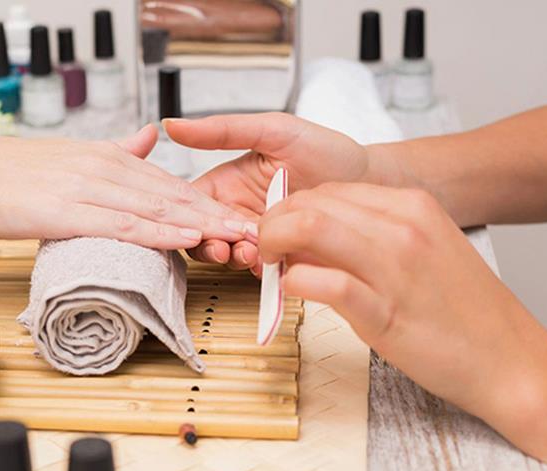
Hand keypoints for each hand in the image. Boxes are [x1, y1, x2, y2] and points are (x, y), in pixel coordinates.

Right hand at [0, 125, 252, 249]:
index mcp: (106, 157)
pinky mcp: (71, 210)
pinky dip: (161, 232)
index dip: (207, 201)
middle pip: (174, 195)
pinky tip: (188, 238)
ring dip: (203, 225)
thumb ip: (114, 150)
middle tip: (259, 232)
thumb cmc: (7, 175)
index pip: (167, 183)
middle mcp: (106, 168)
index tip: (240, 217)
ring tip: (240, 238)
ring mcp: (90, 188)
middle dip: (219, 215)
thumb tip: (150, 137)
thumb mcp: (68, 156)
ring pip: (158, 209)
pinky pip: (125, 223)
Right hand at [164, 113, 371, 272]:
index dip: (186, 215)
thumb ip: (223, 131)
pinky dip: (259, 269)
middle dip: (208, 243)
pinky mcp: (280, 256)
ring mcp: (258, 237)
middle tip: (227, 245)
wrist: (372, 180)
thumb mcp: (272, 131)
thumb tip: (173, 125)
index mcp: (225, 184)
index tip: (198, 222)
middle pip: (201, 235)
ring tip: (251, 251)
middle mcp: (236, 212)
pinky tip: (271, 262)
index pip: (189, 204)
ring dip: (232, 258)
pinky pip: (258, 269)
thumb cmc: (326, 150)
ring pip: (226, 256)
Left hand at [260, 182, 546, 463]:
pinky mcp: (384, 312)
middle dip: (273, 224)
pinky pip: (322, 282)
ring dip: (274, 245)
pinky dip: (293, 284)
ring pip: (309, 226)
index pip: (326, 189)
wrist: (508, 360)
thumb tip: (307, 238)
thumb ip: (367, 237)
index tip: (281, 235)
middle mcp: (402, 226)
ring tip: (272, 268)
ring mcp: (394, 267)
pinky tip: (293, 294)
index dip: (290, 210)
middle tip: (266, 252)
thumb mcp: (419, 251)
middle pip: (309, 202)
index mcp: (411, 206)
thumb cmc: (459, 311)